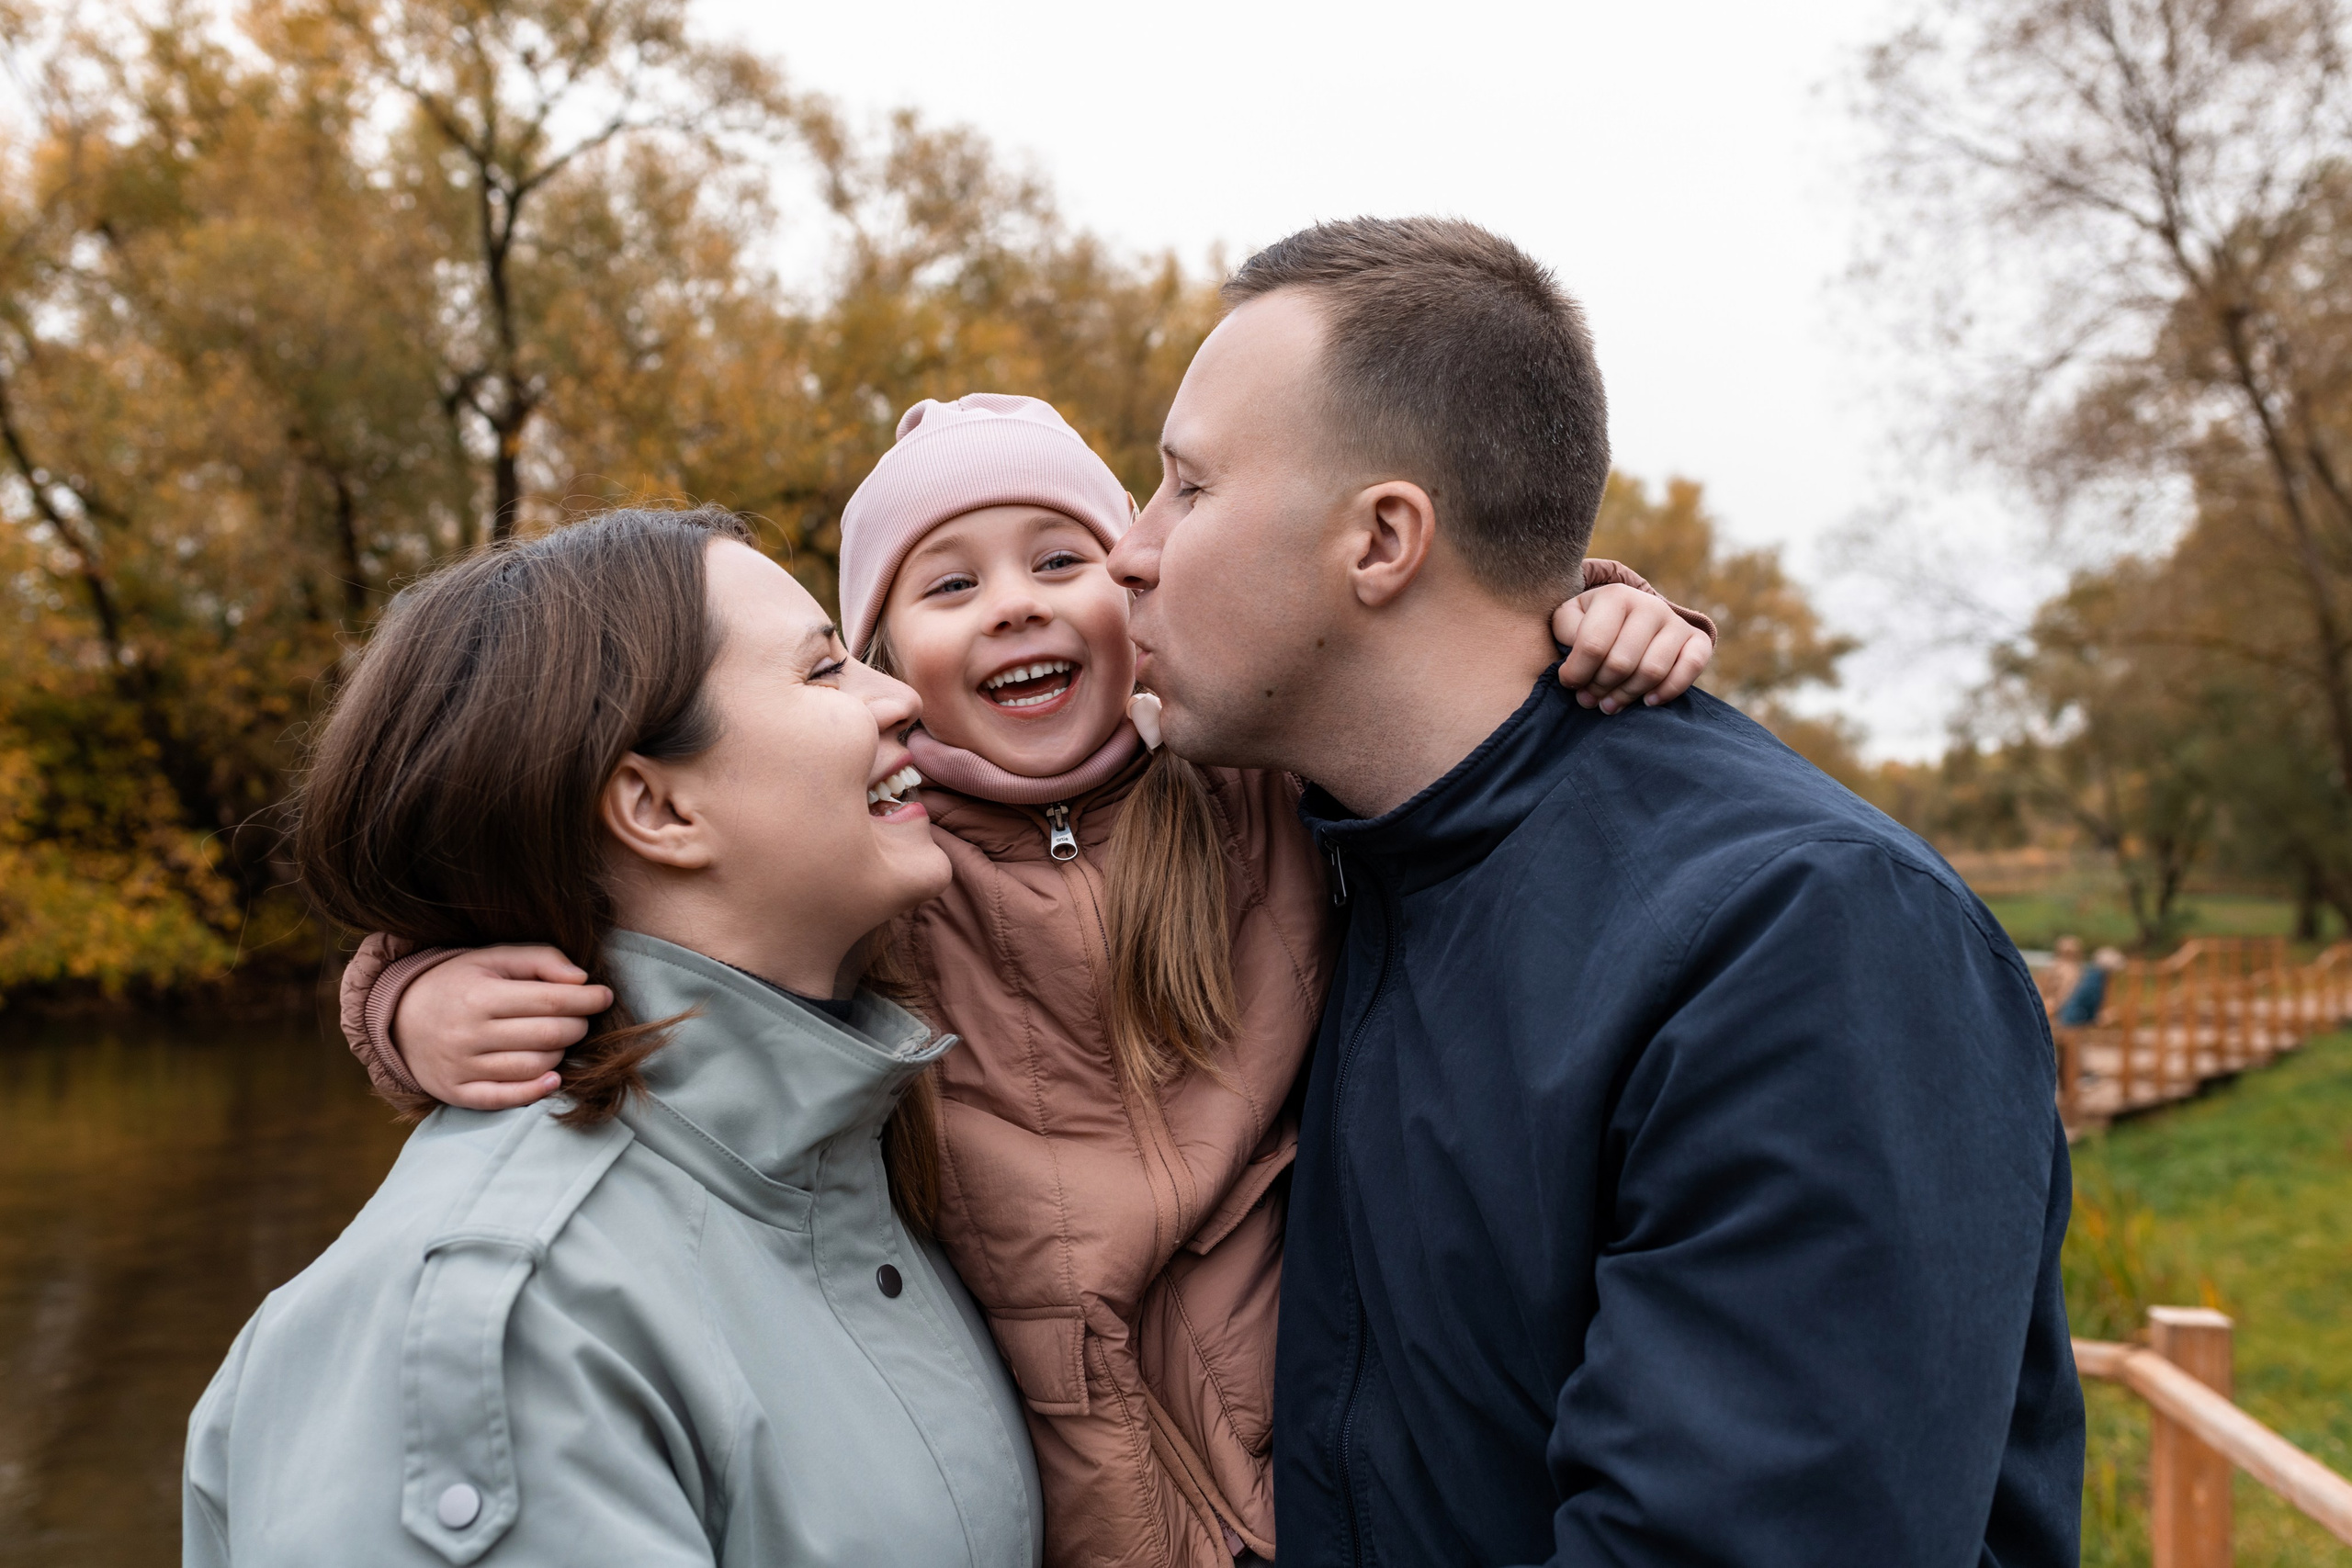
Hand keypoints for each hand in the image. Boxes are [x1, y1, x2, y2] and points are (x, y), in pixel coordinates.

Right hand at [392, 945, 610, 1110]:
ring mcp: (462, 1067)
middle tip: (581, 1018)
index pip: (552, 1001)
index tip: (604, 996)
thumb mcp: (492, 958)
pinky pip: (507, 1098)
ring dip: (561, 1053)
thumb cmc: (458, 983)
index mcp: (480, 994)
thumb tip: (582, 979)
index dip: (587, 1000)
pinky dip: (537, 1090)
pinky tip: (553, 1077)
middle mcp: (469, 1033)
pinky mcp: (457, 1093)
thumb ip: (540, 960)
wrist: (398, 1018)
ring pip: (535, 1066)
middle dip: (578, 1026)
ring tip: (558, 1038)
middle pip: (549, 1035)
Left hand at [1553, 584, 1713, 713]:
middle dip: (1600, 688)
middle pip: (1621, 663)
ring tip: (1610, 704)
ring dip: (1627, 696)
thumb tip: (1575, 661)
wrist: (1631, 618)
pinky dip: (1668, 691)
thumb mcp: (1569, 619)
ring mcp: (1676, 622)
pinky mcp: (1697, 639)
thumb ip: (1565, 632)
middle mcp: (1649, 605)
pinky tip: (1647, 701)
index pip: (1592, 645)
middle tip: (1589, 698)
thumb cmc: (1592, 623)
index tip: (1570, 683)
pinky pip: (1690, 669)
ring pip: (1651, 672)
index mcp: (1615, 596)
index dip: (1577, 673)